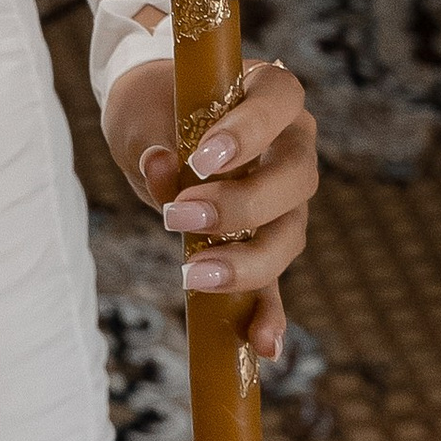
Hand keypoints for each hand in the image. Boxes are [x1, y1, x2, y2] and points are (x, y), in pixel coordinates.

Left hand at [103, 46, 318, 363]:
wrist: (154, 119)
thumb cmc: (156, 103)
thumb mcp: (144, 110)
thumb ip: (155, 136)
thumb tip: (161, 166)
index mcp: (269, 94)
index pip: (280, 100)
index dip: (250, 130)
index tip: (201, 158)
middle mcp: (292, 146)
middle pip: (295, 178)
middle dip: (242, 206)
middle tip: (180, 217)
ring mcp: (287, 200)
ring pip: (289, 234)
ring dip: (247, 261)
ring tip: (193, 275)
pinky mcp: (266, 244)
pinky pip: (276, 282)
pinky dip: (269, 314)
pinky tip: (263, 345)